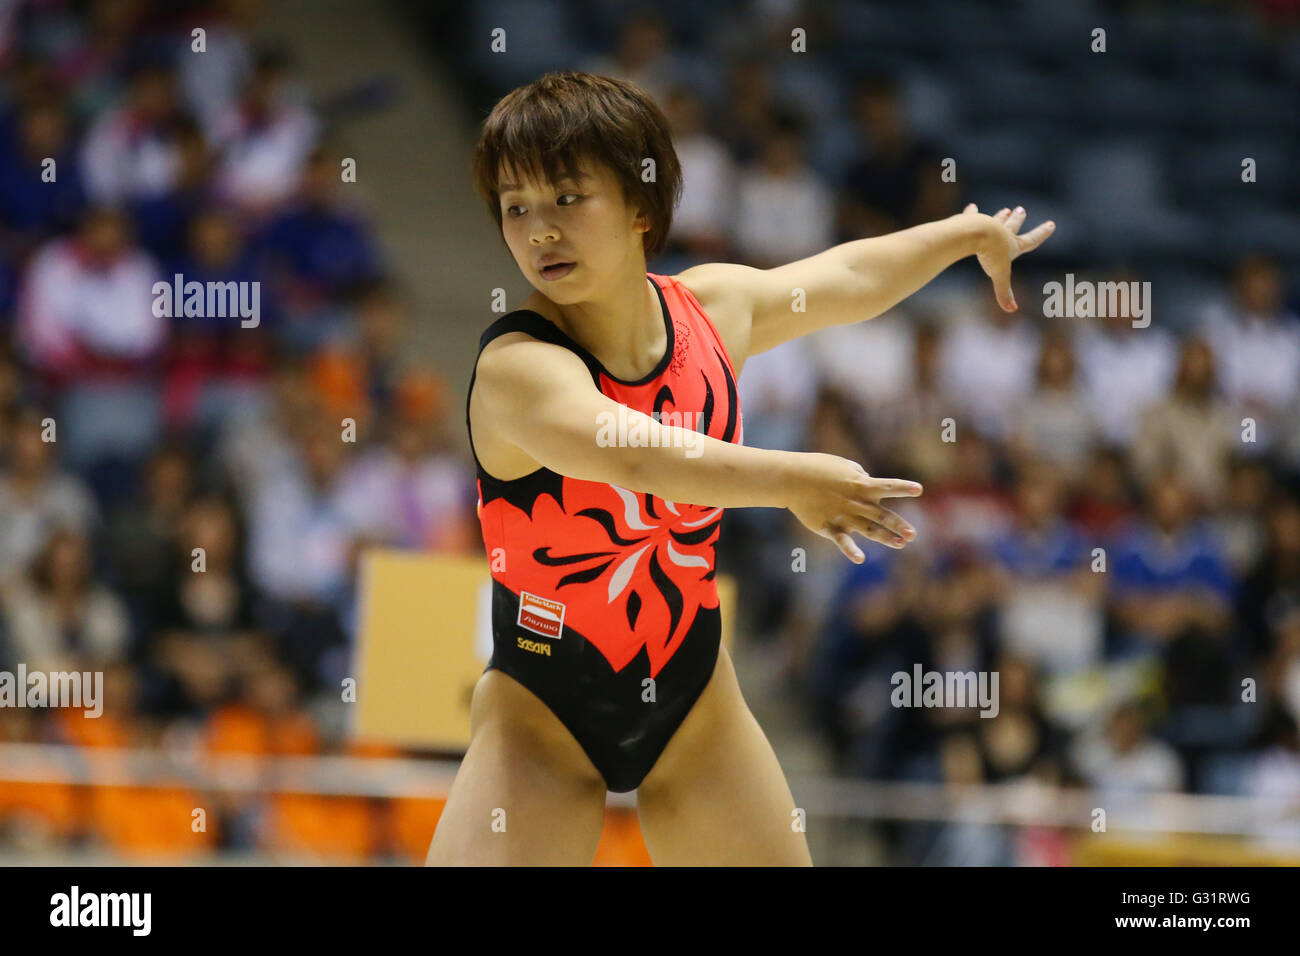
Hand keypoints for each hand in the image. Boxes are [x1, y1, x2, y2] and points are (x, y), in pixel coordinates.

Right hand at [787, 453, 923, 562]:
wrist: (791, 479)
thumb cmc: (817, 468)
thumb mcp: (842, 465)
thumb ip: (859, 474)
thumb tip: (868, 480)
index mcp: (861, 485)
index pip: (887, 486)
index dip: (903, 488)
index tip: (919, 489)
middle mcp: (856, 502)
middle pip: (882, 515)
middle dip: (899, 525)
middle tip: (913, 534)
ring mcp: (843, 516)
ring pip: (869, 529)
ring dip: (885, 538)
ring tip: (900, 544)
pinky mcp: (829, 526)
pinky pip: (842, 541)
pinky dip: (850, 550)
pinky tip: (860, 559)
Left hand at [962, 203, 1054, 311]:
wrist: (975, 233)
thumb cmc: (990, 254)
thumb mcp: (999, 275)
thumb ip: (1004, 292)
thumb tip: (1011, 310)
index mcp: (1013, 245)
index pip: (1031, 240)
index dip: (1041, 233)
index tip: (1051, 224)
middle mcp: (1002, 233)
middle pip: (1013, 226)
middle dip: (1018, 220)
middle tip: (1021, 210)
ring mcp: (988, 225)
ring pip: (996, 220)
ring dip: (1001, 216)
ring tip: (1006, 210)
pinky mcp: (972, 222)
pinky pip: (972, 216)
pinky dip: (971, 212)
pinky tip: (971, 207)